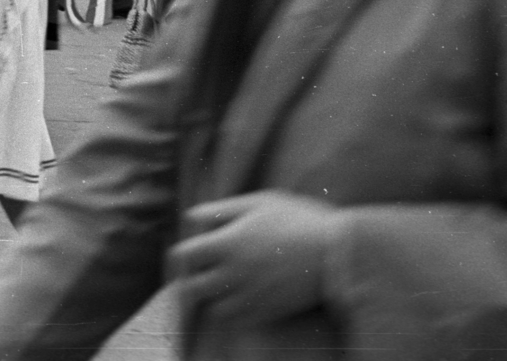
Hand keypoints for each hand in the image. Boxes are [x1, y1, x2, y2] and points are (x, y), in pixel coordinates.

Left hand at [168, 191, 341, 327]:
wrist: (342, 252)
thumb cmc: (302, 219)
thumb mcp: (260, 202)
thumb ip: (223, 210)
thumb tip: (195, 219)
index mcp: (228, 243)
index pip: (184, 255)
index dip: (182, 255)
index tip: (189, 254)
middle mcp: (234, 273)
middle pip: (191, 287)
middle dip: (190, 281)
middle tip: (196, 278)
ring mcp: (251, 296)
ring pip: (212, 309)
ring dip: (209, 300)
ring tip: (215, 292)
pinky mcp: (269, 312)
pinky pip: (236, 322)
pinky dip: (229, 314)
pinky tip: (236, 303)